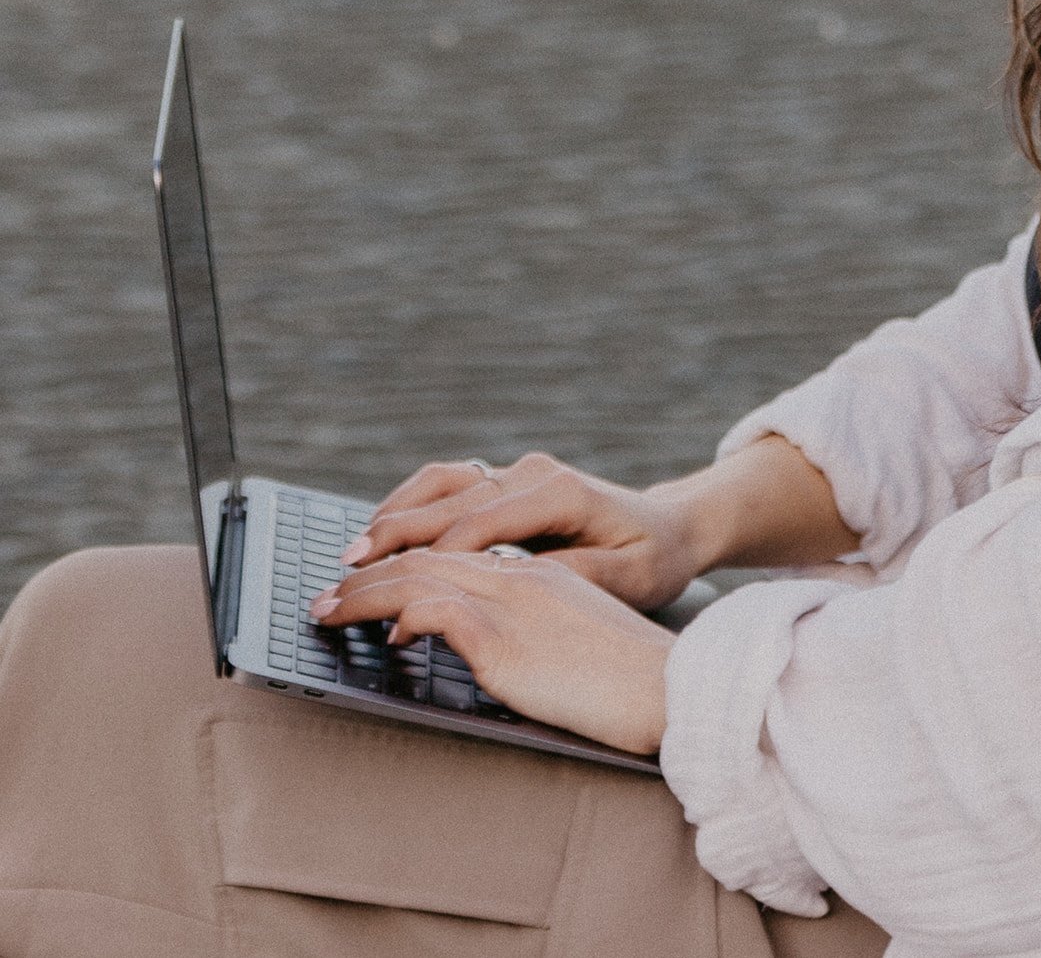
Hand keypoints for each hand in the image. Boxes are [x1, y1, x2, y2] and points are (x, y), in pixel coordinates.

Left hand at [310, 549, 673, 754]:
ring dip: (361, 590)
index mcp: (542, 574)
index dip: (409, 561)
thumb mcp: (583, 645)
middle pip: (426, 553)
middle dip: (369, 570)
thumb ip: (540, 636)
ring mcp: (511, 600)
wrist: (674, 690)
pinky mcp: (503, 638)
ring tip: (327, 609)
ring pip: (415, 573)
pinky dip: (394, 615)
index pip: (459, 552)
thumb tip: (501, 655)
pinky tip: (383, 638)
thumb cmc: (636, 683)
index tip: (376, 580)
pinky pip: (429, 609)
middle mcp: (520, 576)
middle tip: (330, 591)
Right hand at [341, 453, 704, 610]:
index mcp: (558, 493)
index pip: (481, 522)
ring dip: (393, 515)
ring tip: (353, 553)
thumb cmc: (654, 558)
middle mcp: (531, 473)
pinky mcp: (508, 481)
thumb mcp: (628, 577)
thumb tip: (515, 583)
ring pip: (440, 484)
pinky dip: (410, 507)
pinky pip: (448, 487)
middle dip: (393, 534)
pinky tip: (380, 534)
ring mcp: (517, 472)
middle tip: (345, 569)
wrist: (672, 526)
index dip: (434, 556)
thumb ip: (574, 577)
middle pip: (449, 499)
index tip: (396, 589)